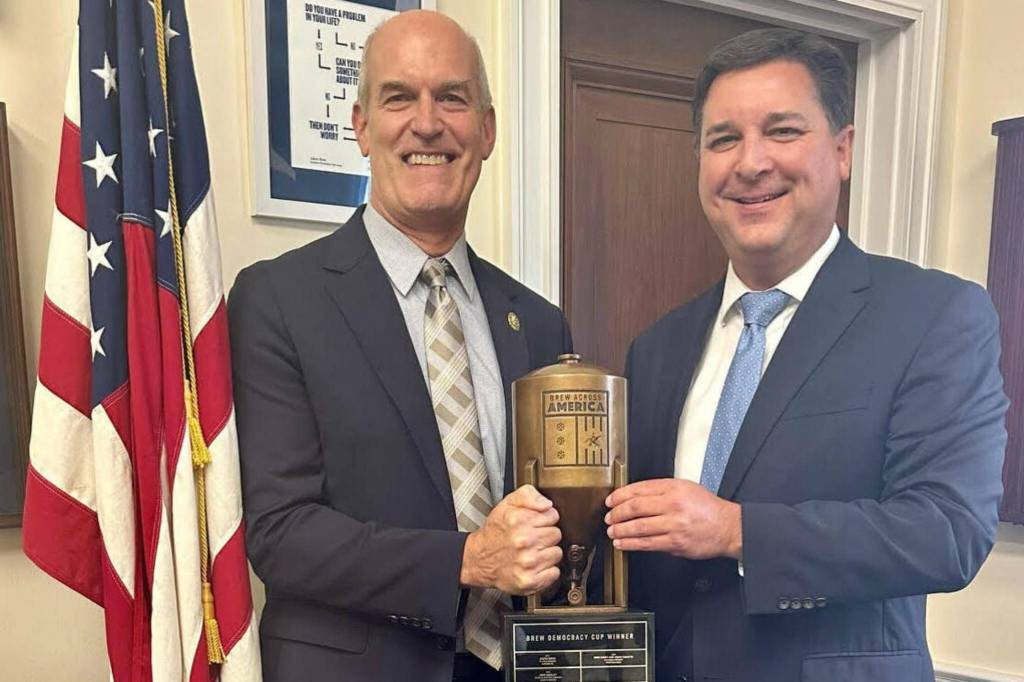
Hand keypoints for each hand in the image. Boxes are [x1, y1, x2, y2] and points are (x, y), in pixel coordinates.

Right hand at [461, 485, 562, 594]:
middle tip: (532, 538)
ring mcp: (527, 562)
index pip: (553, 515)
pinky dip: (547, 571)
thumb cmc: (495, 532)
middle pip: (556, 534)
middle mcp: (523, 541)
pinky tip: (534, 565)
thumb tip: (547, 504)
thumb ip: (528, 495)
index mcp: (519, 521)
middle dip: (546, 535)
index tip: (535, 524)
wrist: (478, 559)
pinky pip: (554, 573)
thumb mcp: (507, 504)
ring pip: (557, 553)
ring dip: (547, 553)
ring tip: (532, 552)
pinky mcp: (529, 580)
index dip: (545, 519)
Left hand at [604, 479, 741, 559]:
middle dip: (617, 513)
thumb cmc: (707, 508)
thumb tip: (635, 497)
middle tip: (609, 517)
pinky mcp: (675, 543)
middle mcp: (673, 504)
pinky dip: (631, 544)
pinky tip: (622, 544)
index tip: (611, 500)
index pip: (639, 489)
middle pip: (635, 507)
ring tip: (612, 531)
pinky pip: (647, 543)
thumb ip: (662, 490)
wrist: (728, 527)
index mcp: (673, 488)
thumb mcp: (685, 488)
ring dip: (620, 530)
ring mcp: (674, 524)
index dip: (620, 495)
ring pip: (638, 527)